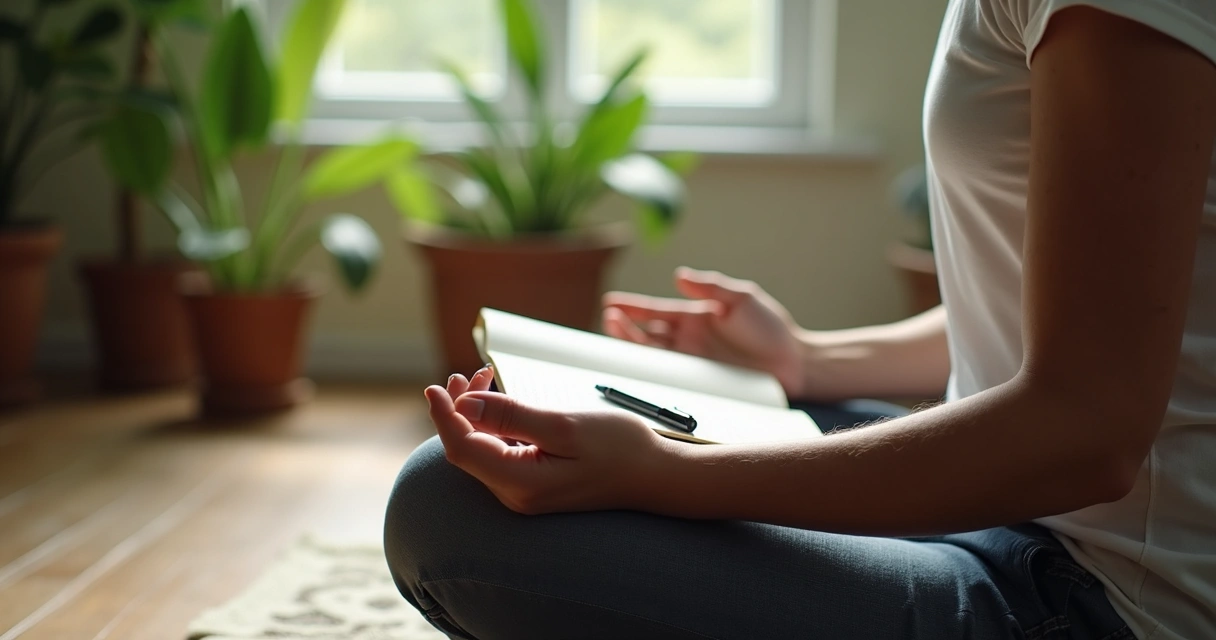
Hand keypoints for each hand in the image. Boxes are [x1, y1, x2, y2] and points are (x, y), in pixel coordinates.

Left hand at [426, 367, 671, 514]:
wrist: (657, 476)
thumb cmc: (619, 449)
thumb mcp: (564, 426)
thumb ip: (512, 417)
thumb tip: (467, 404)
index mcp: (519, 484)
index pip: (462, 448)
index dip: (444, 415)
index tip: (435, 386)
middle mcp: (516, 495)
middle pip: (467, 450)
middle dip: (459, 410)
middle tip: (464, 374)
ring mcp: (525, 493)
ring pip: (482, 451)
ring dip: (475, 415)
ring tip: (476, 378)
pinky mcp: (535, 485)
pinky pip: (500, 454)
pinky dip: (494, 426)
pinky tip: (498, 404)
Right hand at [603, 267, 804, 395]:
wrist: (794, 363)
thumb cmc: (771, 328)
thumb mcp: (742, 299)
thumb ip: (712, 287)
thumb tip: (680, 276)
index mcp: (695, 316)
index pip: (656, 310)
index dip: (633, 307)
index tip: (611, 302)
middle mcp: (688, 339)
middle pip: (647, 333)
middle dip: (625, 326)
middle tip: (609, 318)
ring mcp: (692, 361)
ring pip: (652, 354)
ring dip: (632, 345)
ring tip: (615, 333)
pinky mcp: (699, 381)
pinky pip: (668, 376)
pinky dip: (649, 372)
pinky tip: (636, 366)